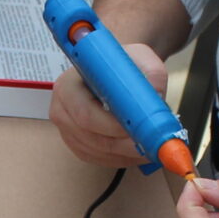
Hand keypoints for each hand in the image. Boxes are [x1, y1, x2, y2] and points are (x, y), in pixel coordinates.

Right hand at [48, 41, 166, 168]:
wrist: (114, 74)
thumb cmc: (122, 66)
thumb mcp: (140, 58)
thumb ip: (151, 74)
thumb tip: (156, 96)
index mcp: (68, 86)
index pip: (85, 114)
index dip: (112, 126)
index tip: (137, 129)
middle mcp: (62, 110)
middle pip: (90, 137)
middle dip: (123, 145)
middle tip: (150, 145)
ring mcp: (68, 130)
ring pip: (97, 152)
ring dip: (125, 154)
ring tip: (151, 148)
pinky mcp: (79, 145)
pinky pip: (99, 159)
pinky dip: (121, 159)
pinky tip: (138, 151)